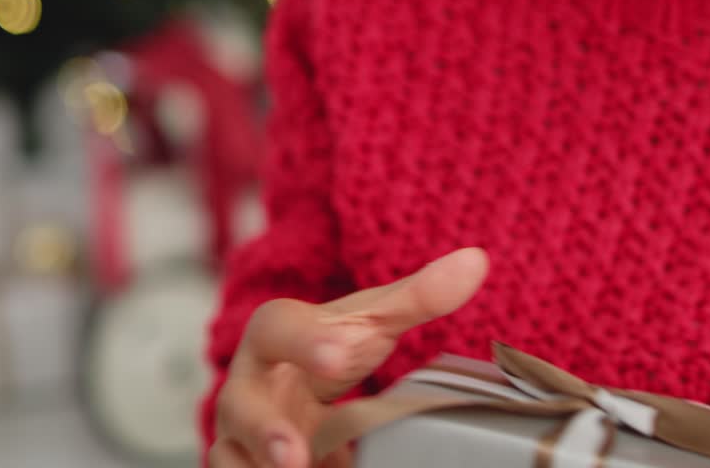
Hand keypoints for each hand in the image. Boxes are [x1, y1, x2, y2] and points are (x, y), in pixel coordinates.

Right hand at [209, 247, 489, 467]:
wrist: (295, 390)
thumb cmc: (334, 348)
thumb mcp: (372, 323)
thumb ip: (418, 297)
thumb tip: (476, 262)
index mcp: (275, 336)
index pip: (278, 328)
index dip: (306, 342)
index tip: (340, 355)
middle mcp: (248, 388)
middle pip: (240, 406)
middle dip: (264, 429)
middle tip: (294, 454)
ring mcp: (242, 437)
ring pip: (233, 456)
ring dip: (261, 467)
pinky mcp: (248, 466)